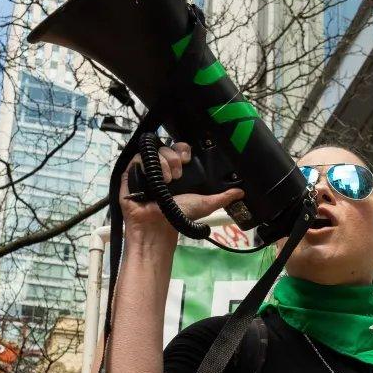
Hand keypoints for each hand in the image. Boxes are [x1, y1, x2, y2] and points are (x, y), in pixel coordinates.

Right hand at [118, 142, 243, 237]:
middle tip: (180, 171)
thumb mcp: (205, 204)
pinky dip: (149, 164)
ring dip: (165, 162)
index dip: (184, 149)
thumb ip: (222, 197)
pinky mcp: (131, 173)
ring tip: (170, 179)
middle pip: (167, 146)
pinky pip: (138, 157)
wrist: (159, 226)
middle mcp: (161, 168)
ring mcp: (145, 170)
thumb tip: (240, 192)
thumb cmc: (178, 216)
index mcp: (176, 171)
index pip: (179, 149)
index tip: (189, 158)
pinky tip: (158, 178)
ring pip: (154, 150)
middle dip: (175, 155)